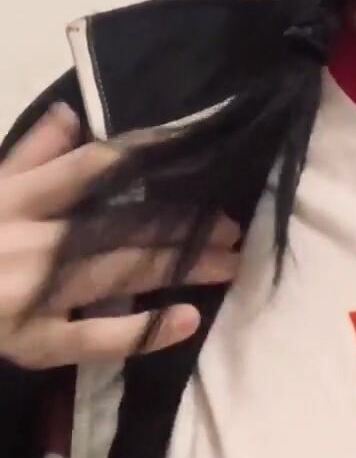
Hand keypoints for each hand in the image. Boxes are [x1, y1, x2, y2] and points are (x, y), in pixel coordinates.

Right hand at [0, 102, 241, 369]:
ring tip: (229, 257)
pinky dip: (142, 331)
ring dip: (180, 265)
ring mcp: (32, 296)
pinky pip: (95, 340)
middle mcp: (28, 243)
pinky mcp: (31, 345)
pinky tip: (187, 320)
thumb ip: (27, 156)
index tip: (197, 145)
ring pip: (119, 274)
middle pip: (119, 224)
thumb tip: (73, 112)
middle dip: (180, 221)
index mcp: (13, 199)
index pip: (90, 168)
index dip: (147, 153)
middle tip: (231, 219)